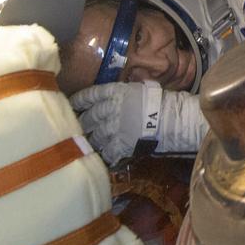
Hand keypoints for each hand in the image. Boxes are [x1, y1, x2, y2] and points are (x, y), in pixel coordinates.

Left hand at [70, 81, 206, 163]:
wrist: (172, 119)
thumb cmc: (159, 101)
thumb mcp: (140, 88)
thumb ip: (124, 90)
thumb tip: (114, 91)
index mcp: (115, 92)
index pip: (89, 95)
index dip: (78, 101)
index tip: (72, 105)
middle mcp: (110, 109)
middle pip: (89, 117)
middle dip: (83, 123)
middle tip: (80, 127)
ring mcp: (114, 128)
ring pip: (95, 136)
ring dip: (93, 140)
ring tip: (91, 143)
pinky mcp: (120, 144)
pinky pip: (107, 152)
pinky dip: (105, 154)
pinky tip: (104, 156)